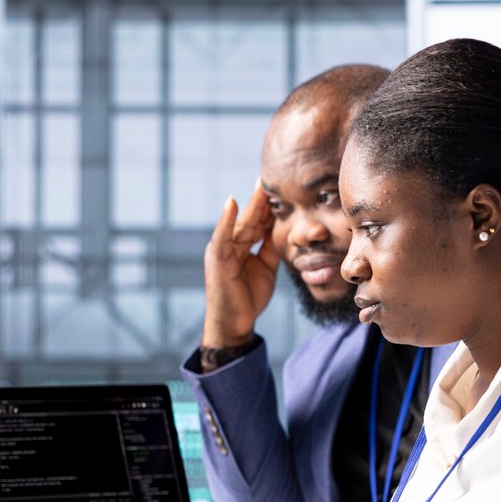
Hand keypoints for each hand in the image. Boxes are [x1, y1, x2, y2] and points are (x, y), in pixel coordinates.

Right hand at [203, 180, 282, 349]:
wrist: (234, 323)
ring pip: (240, 224)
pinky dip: (226, 220)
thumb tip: (282, 231)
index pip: (259, 221)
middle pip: (251, 218)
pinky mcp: (217, 258)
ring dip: (250, 204)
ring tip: (260, 185)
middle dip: (262, 199)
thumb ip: (270, 248)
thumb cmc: (248, 297)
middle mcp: (231, 243)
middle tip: (274, 178)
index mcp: (243, 245)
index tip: (283, 188)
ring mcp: (223, 249)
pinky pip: (222, 236)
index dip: (270, 206)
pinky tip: (232, 204)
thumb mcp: (266, 268)